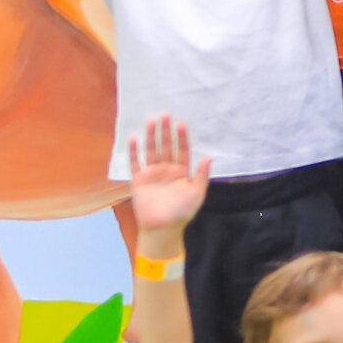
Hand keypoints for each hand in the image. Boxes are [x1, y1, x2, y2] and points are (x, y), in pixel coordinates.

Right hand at [128, 114, 209, 238]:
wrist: (162, 228)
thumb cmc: (181, 212)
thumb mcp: (196, 193)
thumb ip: (201, 175)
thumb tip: (209, 157)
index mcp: (181, 172)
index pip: (182, 150)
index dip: (181, 137)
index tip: (181, 123)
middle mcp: (167, 169)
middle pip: (166, 146)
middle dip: (166, 131)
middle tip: (165, 114)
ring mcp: (152, 173)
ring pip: (151, 150)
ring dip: (151, 136)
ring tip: (151, 120)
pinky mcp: (138, 179)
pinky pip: (135, 162)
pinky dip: (134, 151)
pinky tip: (133, 138)